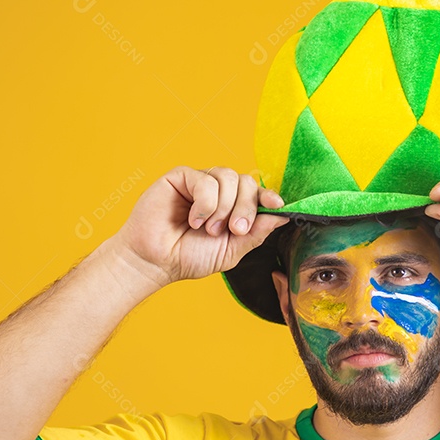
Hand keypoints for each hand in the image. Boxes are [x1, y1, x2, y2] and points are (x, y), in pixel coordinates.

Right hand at [114, 166, 290, 285]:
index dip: (269, 196)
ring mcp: (200, 182)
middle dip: (246, 208)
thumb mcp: (232, 250)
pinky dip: (205, 204)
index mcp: (233, 207)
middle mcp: (219, 191)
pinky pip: (206, 180)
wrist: (156, 262)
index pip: (257, 193)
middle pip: (247, 182)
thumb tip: (283, 216)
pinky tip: (193, 220)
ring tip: (208, 229)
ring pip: (229, 178)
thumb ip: (256, 233)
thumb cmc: (190, 257)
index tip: (277, 206)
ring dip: (223, 208)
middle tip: (234, 230)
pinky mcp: (181, 177)